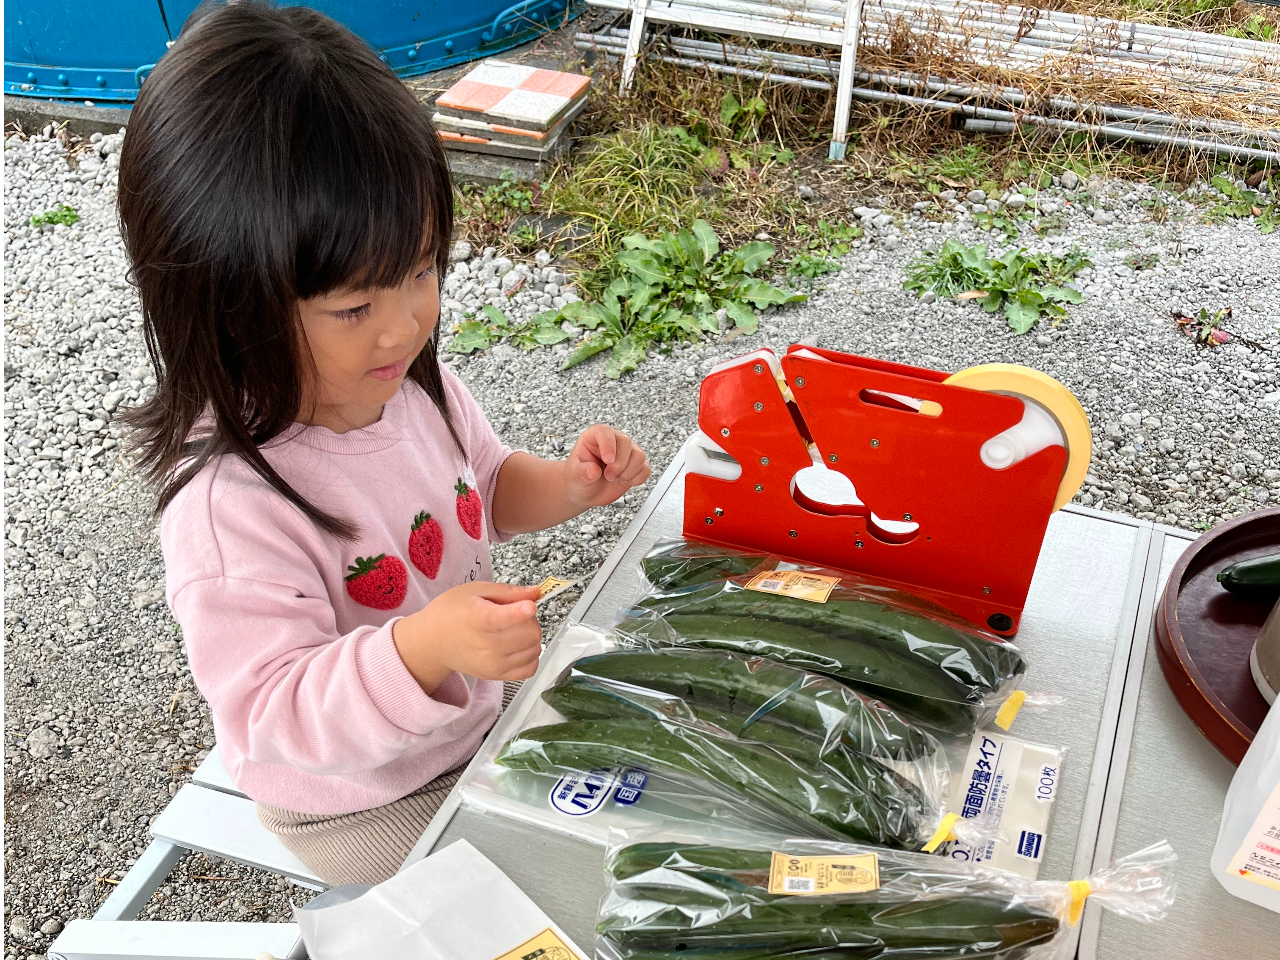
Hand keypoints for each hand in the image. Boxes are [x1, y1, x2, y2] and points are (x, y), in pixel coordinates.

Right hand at [393, 582, 541, 692]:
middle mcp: (485, 645)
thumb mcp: (476, 591)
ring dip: (531, 637)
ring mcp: (492, 664)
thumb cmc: (452, 612)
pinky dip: (530, 655)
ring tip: (512, 630)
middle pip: (530, 632)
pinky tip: (518, 646)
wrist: (433, 642)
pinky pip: (531, 668)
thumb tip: (536, 593)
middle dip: (530, 620)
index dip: (518, 612)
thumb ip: (508, 592)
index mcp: (476, 618)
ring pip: (534, 648)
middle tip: (516, 615)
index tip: (530, 606)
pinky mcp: (497, 676)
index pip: (499, 619)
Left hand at [565, 424, 651, 508]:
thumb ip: (582, 473)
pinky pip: (645, 469)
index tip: (608, 460)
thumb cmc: (579, 478)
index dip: (608, 445)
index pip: (605, 432)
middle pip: (626, 443)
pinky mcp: (635, 465)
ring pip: (639, 455)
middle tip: (608, 476)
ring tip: (615, 478)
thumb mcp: (574, 476)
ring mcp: (626, 452)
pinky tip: (625, 481)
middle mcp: (612, 441)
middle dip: (618, 464)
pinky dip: (637, 478)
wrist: (586, 491)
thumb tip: (593, 471)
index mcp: (594, 437)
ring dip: (628, 472)